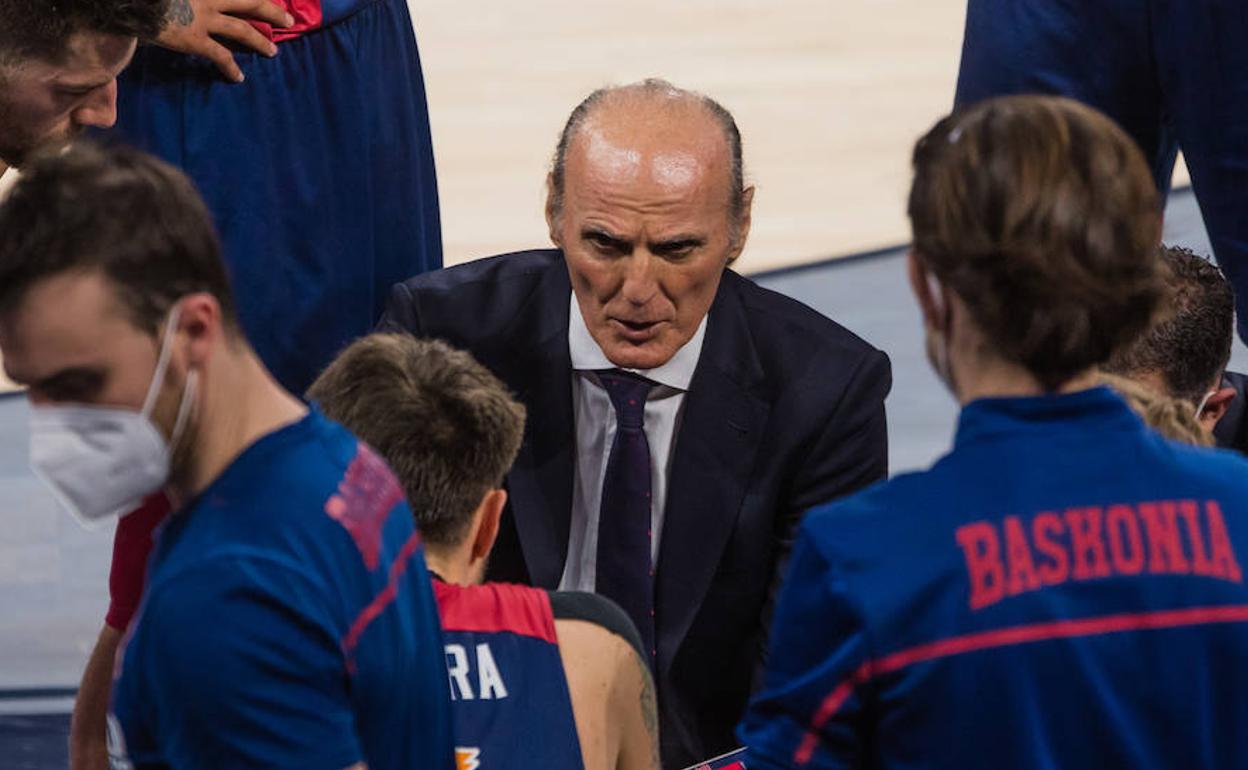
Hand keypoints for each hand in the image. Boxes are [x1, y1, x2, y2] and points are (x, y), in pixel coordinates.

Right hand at [157, 0, 295, 83]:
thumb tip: (189, 5)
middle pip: (250, 1)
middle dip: (271, 11)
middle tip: (287, 20)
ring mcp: (203, 17)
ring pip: (242, 29)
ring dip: (260, 41)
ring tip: (273, 51)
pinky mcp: (194, 38)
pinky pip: (219, 55)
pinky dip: (230, 67)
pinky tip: (238, 77)